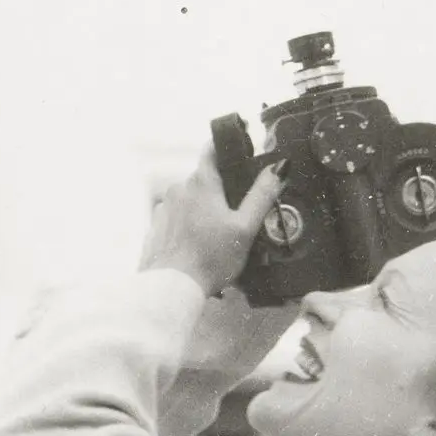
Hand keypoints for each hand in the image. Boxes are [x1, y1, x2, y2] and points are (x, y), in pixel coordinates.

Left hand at [139, 152, 286, 297]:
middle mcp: (179, 187)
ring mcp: (164, 207)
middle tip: (237, 214)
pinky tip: (199, 246)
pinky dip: (189, 225)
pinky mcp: (156, 226)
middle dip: (220, 191)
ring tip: (218, 237)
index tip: (240, 155)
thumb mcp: (245, 227)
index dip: (227, 148)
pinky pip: (177, 217)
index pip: (212, 148)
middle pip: (204, 178)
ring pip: (190, 199)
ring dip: (204, 210)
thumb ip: (262, 195)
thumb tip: (279, 167)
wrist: (172, 287)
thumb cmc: (211, 258)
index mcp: (201, 182)